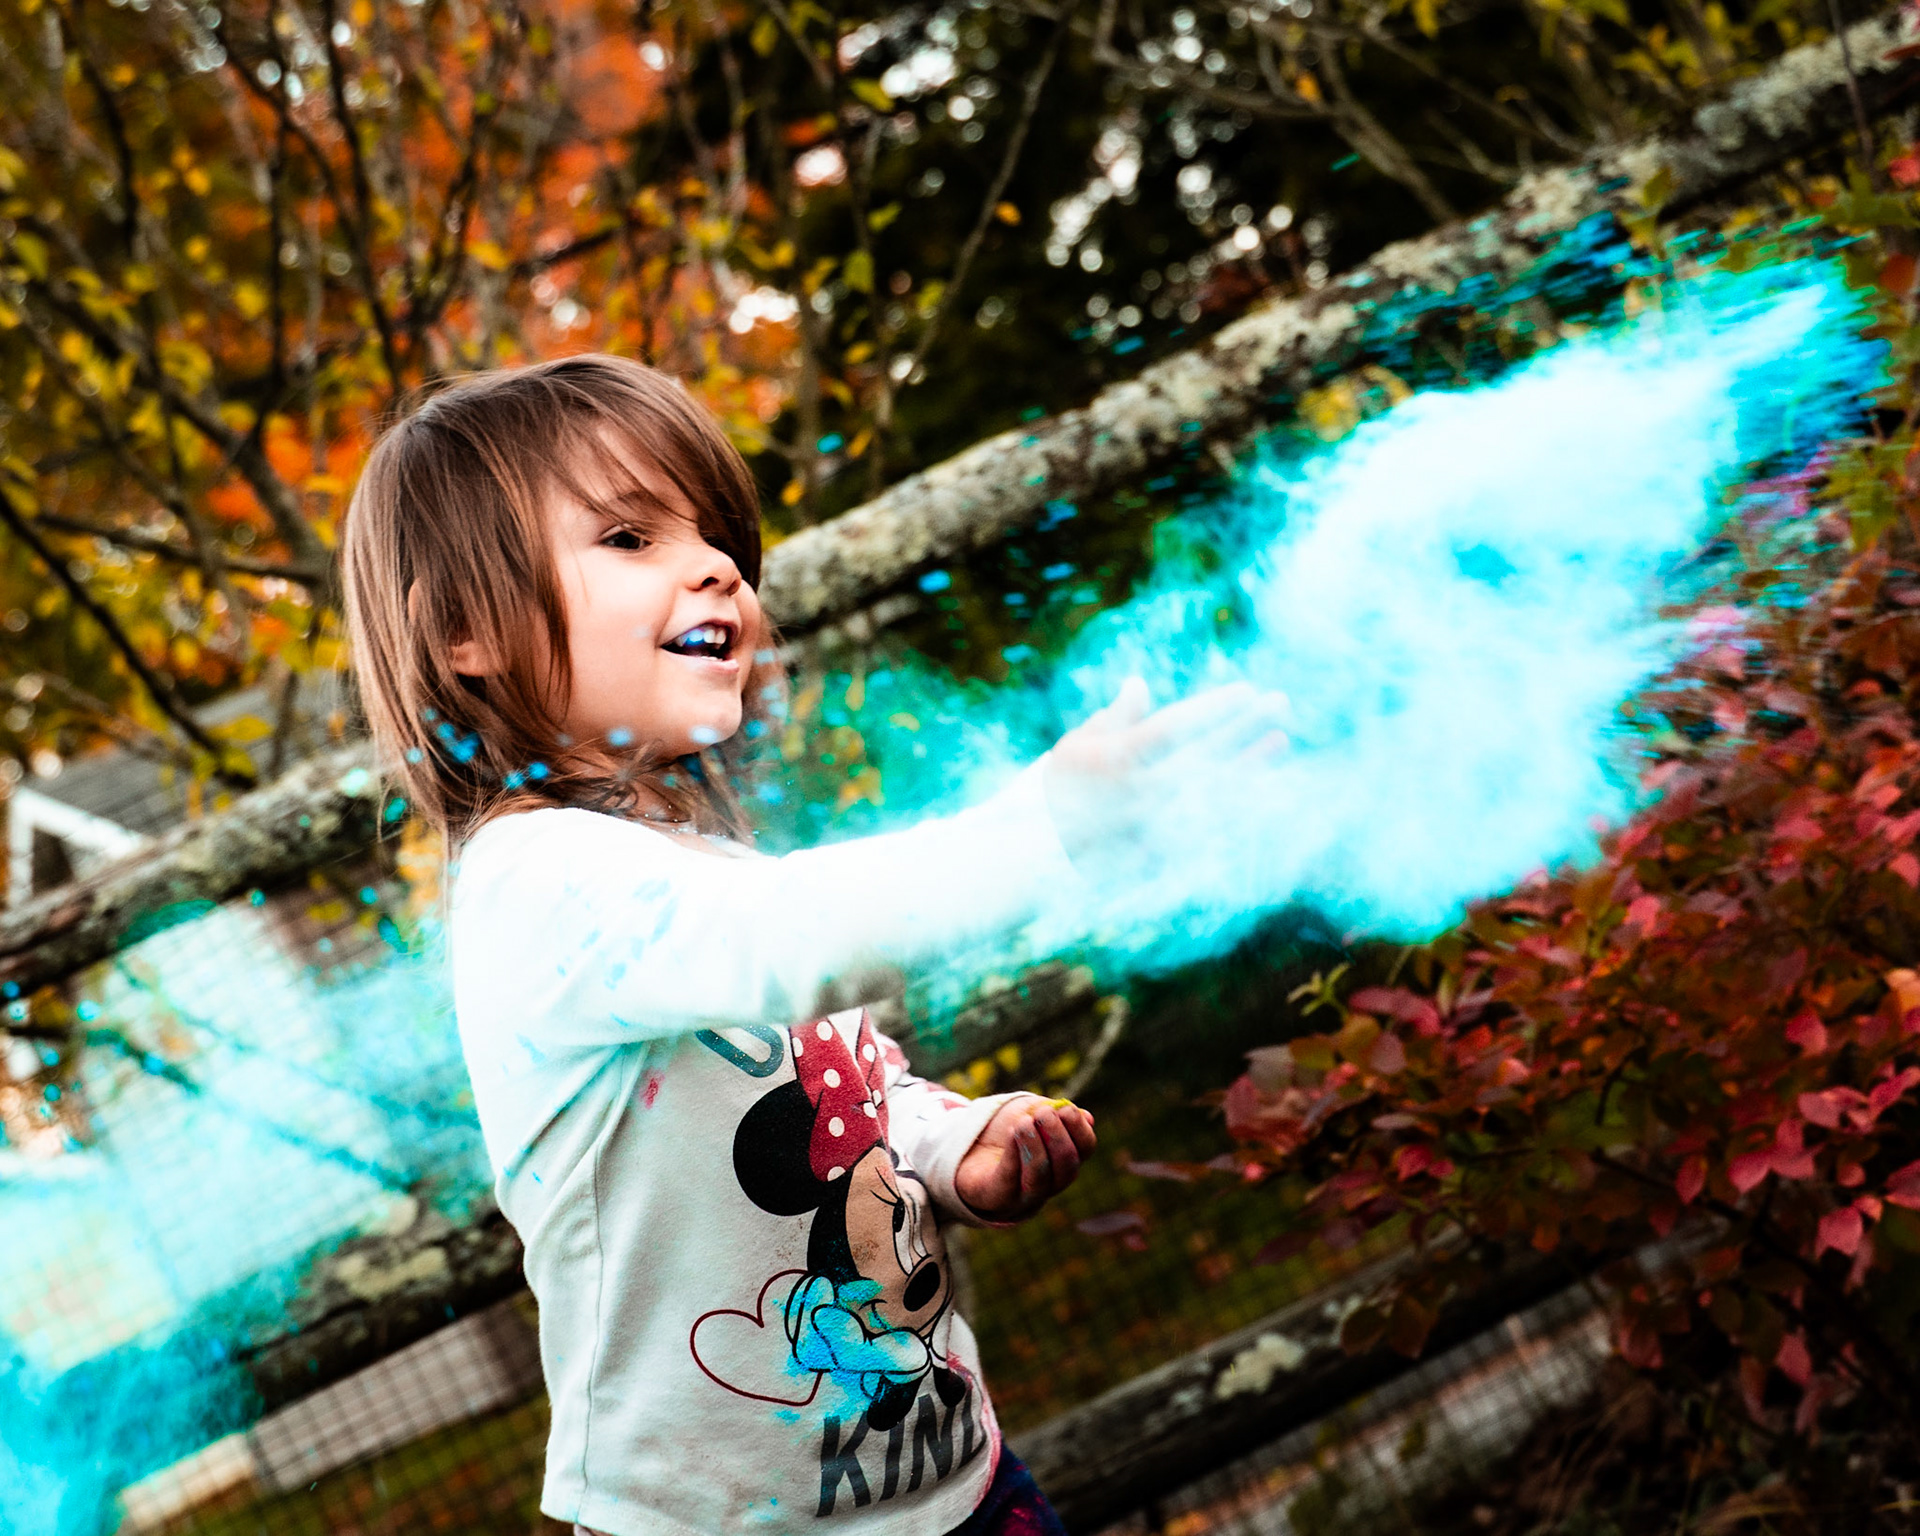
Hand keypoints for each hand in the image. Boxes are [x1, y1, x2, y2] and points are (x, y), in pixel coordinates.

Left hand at [954, 1096, 1096, 1221]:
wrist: (965, 1146)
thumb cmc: (1003, 1129)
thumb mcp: (1031, 1112)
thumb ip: (1056, 1114)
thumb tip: (1087, 1118)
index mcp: (1064, 1159)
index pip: (1085, 1149)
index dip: (1079, 1129)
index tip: (1066, 1109)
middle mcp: (1050, 1182)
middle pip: (1067, 1168)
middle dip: (1057, 1138)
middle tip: (1043, 1114)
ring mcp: (1025, 1195)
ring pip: (1041, 1178)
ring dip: (1035, 1148)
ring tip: (1024, 1123)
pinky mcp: (998, 1198)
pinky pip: (1010, 1180)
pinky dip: (1014, 1156)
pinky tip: (1013, 1133)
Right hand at [1042, 677, 1291, 869]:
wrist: (1042, 861)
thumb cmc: (1059, 793)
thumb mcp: (1077, 747)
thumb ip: (1116, 717)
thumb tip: (1140, 683)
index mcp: (1117, 761)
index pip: (1177, 728)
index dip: (1215, 709)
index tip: (1246, 691)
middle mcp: (1142, 792)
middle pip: (1206, 754)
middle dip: (1245, 726)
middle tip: (1280, 702)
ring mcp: (1158, 825)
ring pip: (1217, 792)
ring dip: (1253, 764)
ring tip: (1280, 740)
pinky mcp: (1167, 853)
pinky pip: (1213, 826)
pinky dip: (1240, 805)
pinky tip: (1263, 787)